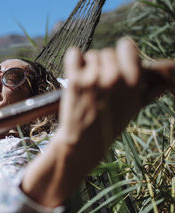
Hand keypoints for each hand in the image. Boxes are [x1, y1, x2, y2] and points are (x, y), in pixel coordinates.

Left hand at [57, 38, 143, 159]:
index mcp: (134, 80)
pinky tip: (75, 73)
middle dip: (103, 65)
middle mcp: (116, 76)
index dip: (121, 54)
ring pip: (91, 55)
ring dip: (88, 66)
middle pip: (107, 52)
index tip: (117, 63)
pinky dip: (74, 60)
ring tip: (88, 86)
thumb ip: (149, 89)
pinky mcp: (76, 80)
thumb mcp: (134, 106)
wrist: (85, 140)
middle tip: (100, 84)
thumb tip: (166, 81)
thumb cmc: (110, 124)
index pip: (127, 46)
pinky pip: (74, 54)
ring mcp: (94, 77)